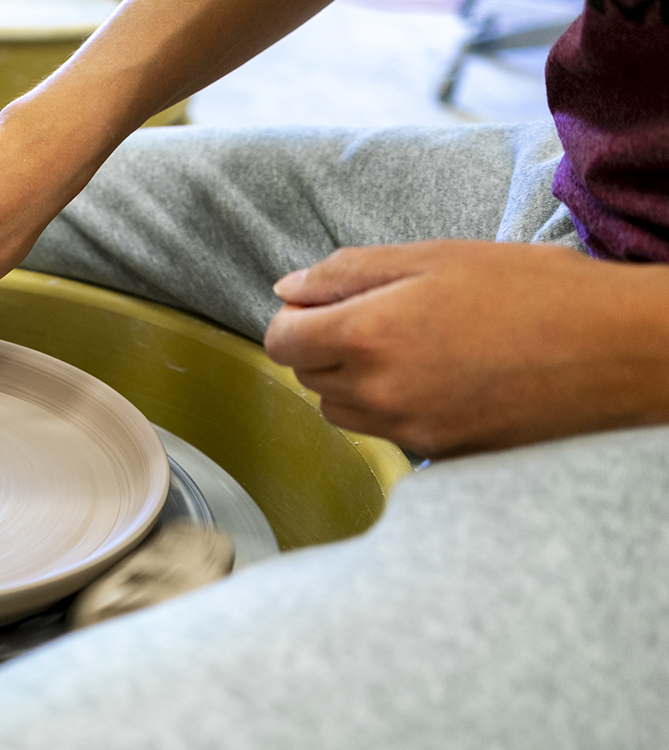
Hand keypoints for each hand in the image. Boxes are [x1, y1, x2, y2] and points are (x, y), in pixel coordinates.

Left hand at [265, 241, 668, 457]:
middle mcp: (377, 392)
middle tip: (382, 315)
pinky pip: (385, 432)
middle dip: (325, 345)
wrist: (617, 351)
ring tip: (412, 346)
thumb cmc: (531, 290)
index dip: (296, 318)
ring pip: (341, 410)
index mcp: (366, 334)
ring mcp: (408, 430)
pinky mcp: (439, 454)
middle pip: (307, 376)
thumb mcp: (434, 258)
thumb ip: (348, 273)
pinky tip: (437, 378)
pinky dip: (391, 408)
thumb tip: (287, 290)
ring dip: (353, 380)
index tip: (325, 304)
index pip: (281, 341)